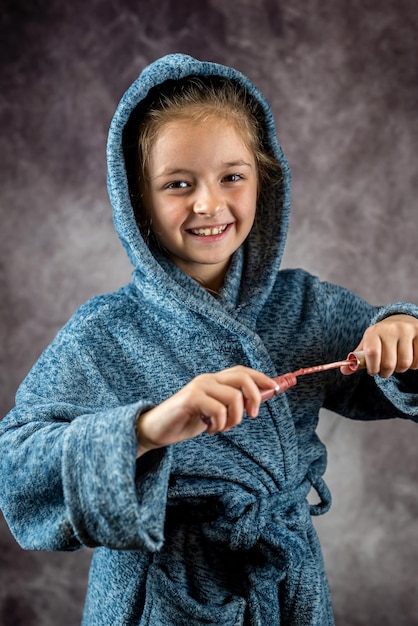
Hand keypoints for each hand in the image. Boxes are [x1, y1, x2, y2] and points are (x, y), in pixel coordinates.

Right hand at [136, 366, 276, 456]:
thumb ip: (232, 405)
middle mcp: (208, 379)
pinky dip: (219, 424)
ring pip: (234, 397)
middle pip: (242, 377)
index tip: (276, 387)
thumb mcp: (214, 413)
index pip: (242, 371)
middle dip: (255, 397)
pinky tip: (210, 430)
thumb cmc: (186, 421)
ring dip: (234, 419)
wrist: (156, 430)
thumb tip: (258, 402)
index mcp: (214, 380)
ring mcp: (199, 386)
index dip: (261, 377)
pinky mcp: (191, 398)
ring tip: (221, 428)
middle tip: (252, 415)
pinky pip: (218, 409)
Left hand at [341, 314, 417, 377]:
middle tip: (385, 371)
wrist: (400, 321)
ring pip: (405, 363)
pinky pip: (417, 361)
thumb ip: (357, 359)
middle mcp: (390, 329)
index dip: (372, 367)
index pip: (372, 353)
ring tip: (397, 363)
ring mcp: (406, 330)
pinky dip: (414, 364)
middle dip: (386, 372)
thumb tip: (343, 371)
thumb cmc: (380, 339)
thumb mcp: (367, 345)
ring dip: (401, 369)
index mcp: (373, 331)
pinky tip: (410, 357)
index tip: (373, 371)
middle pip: (389, 363)